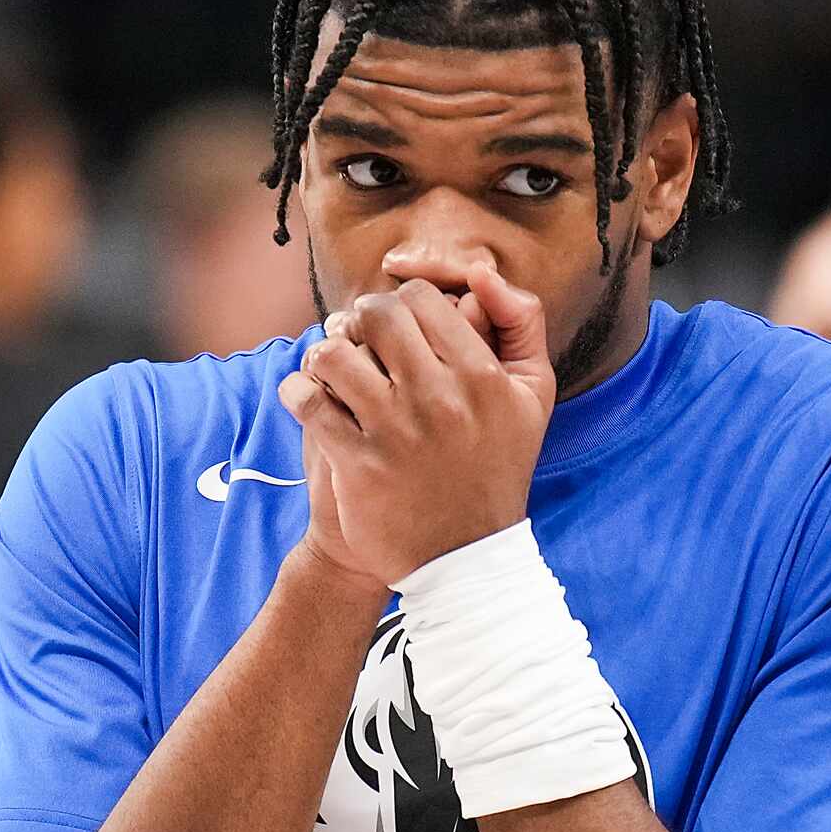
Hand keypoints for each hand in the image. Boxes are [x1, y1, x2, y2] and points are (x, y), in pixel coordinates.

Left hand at [275, 270, 553, 584]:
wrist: (465, 559)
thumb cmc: (497, 469)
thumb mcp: (532, 396)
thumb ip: (520, 322)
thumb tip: (481, 272)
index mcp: (482, 375)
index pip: (423, 300)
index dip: (400, 304)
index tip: (394, 327)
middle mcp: (440, 397)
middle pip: (377, 315)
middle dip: (359, 319)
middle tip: (358, 340)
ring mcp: (396, 430)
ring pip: (336, 352)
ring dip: (325, 355)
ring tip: (331, 371)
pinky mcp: (358, 462)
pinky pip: (309, 402)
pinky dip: (298, 393)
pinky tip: (307, 401)